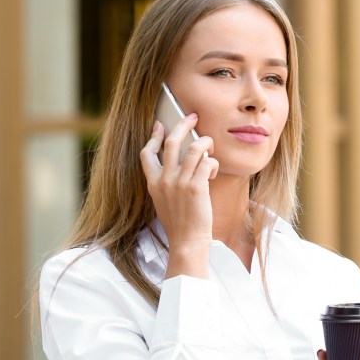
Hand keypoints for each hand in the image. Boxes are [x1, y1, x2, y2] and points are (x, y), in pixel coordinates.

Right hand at [139, 116, 218, 261]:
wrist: (186, 242)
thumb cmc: (179, 224)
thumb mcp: (163, 201)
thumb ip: (166, 182)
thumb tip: (177, 164)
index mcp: (153, 183)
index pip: (146, 153)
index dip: (153, 136)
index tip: (159, 125)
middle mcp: (164, 180)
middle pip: (172, 141)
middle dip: (183, 124)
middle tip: (193, 117)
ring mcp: (179, 182)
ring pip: (193, 148)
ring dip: (205, 143)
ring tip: (210, 146)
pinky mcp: (196, 187)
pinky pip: (206, 162)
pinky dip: (212, 162)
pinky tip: (212, 170)